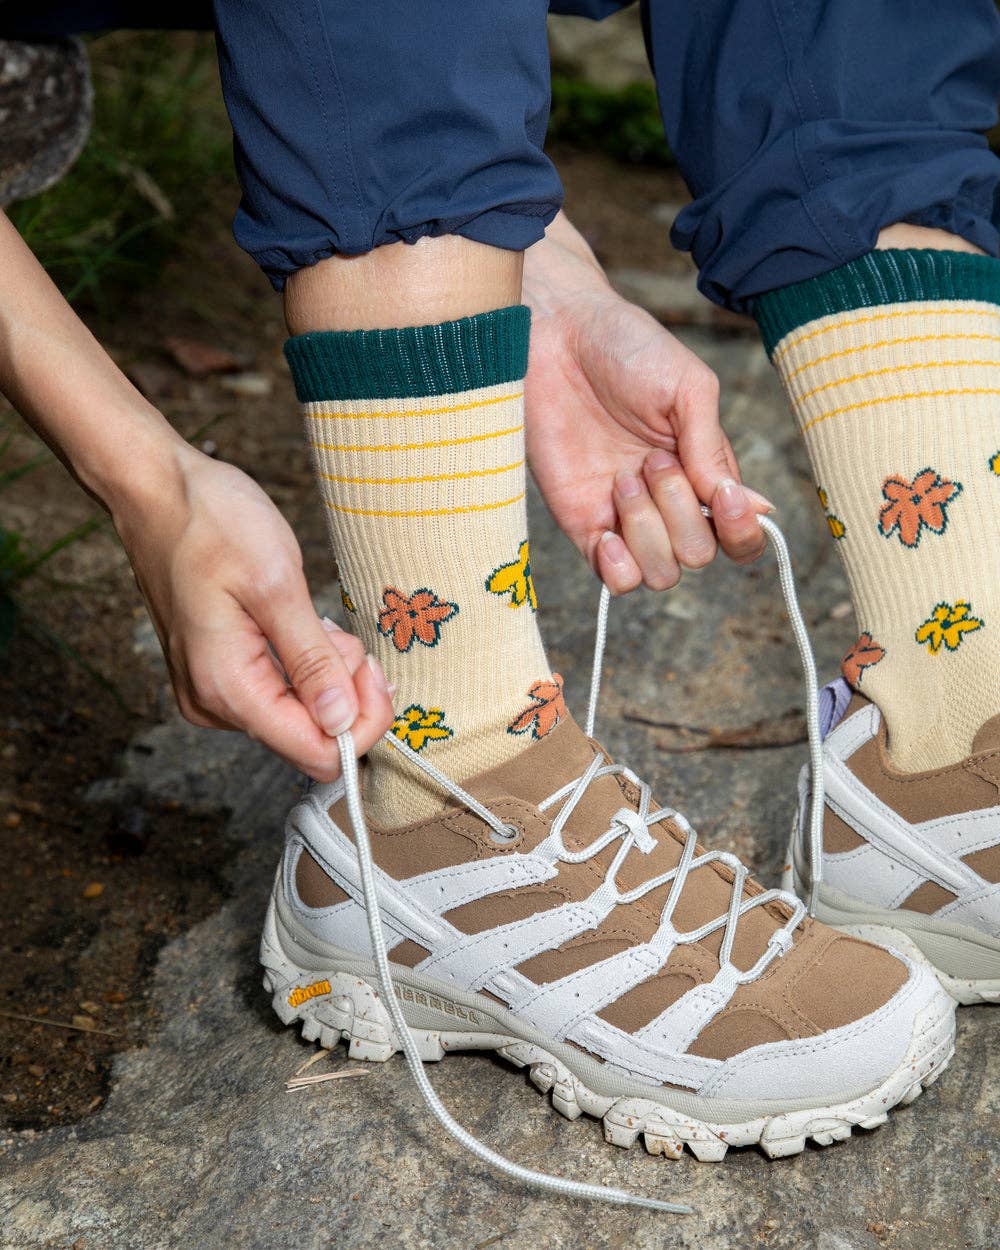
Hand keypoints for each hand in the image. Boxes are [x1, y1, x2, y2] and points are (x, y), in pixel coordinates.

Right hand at [113, 441, 393, 780]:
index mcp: (227, 688)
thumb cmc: (211, 523)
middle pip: (311, 738)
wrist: (157, 490)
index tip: (375, 669)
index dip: (362, 722)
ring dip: (324, 673)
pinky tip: (295, 624)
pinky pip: (279, 692)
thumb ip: (312, 660)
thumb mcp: (276, 584)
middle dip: (345, 691)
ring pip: (299, 714)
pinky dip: (303, 664)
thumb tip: (342, 722)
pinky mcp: (218, 675)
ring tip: (310, 618)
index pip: (317, 754)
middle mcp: (214, 704)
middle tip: (342, 632)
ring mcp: (212, 691)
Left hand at [522, 215, 771, 593]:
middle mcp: (669, 504)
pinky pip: (613, 581)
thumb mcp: (688, 389)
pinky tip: (607, 532)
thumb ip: (713, 450)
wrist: (555, 336)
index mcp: (705, 473)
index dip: (741, 530)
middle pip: (699, 555)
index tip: (721, 495)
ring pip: (661, 574)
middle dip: (679, 511)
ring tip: (623, 476)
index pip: (740, 536)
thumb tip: (756, 509)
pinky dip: (617, 568)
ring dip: (647, 529)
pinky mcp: (582, 523)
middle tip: (650, 457)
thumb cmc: (627, 349)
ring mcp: (626, 518)